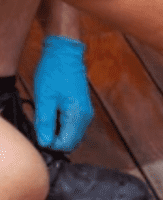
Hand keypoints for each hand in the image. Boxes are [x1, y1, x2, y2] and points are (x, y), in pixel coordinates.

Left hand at [33, 35, 93, 151]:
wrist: (65, 55)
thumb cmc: (54, 73)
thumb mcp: (44, 98)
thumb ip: (45, 123)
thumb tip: (44, 142)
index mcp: (77, 116)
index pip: (65, 144)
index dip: (50, 144)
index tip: (38, 133)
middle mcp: (86, 118)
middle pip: (72, 143)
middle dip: (55, 140)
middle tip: (40, 127)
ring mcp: (86, 114)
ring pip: (73, 136)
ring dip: (59, 133)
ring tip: (46, 118)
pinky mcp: (84, 110)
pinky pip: (74, 127)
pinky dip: (63, 126)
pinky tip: (53, 114)